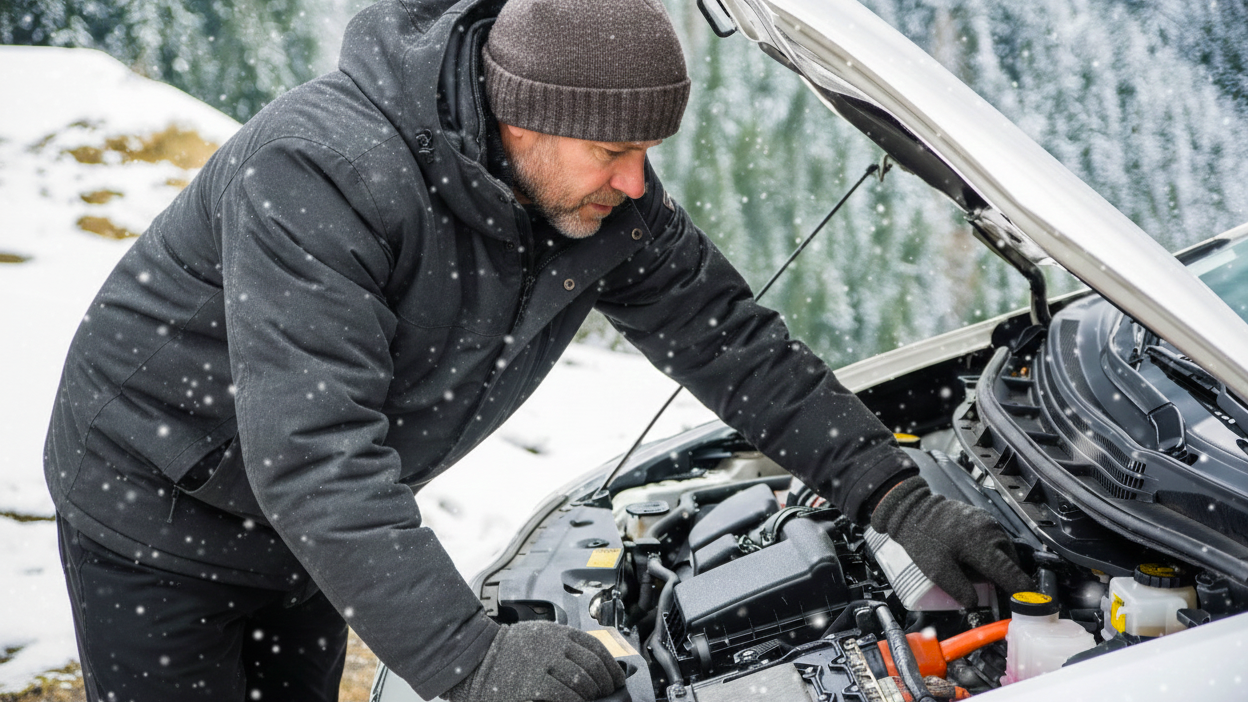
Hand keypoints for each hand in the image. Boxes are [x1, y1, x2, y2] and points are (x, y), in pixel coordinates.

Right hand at [446, 621, 625, 701]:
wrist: (477, 657)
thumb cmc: (508, 649)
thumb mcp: (539, 634)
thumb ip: (563, 644)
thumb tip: (591, 664)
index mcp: (558, 632)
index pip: (597, 648)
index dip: (611, 667)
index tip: (617, 679)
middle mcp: (555, 645)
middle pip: (593, 666)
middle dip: (606, 683)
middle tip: (608, 693)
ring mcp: (546, 664)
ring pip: (583, 682)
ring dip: (592, 695)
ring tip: (592, 700)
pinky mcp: (536, 684)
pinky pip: (567, 696)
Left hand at [871, 476, 1033, 607]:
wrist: (913, 510)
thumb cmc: (924, 539)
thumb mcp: (937, 570)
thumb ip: (959, 589)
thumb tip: (975, 603)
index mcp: (982, 546)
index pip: (1011, 572)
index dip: (1022, 589)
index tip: (1031, 601)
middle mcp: (990, 532)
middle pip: (1010, 562)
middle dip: (1004, 577)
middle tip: (983, 584)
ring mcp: (988, 522)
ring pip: (1004, 551)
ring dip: (997, 563)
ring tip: (972, 567)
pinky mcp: (983, 518)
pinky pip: (996, 540)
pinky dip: (991, 551)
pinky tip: (971, 554)